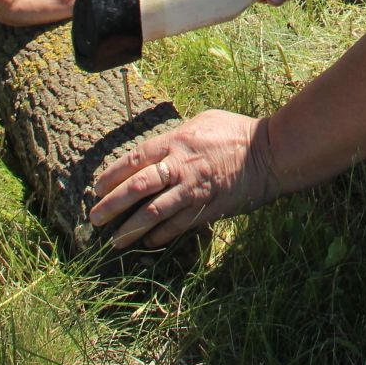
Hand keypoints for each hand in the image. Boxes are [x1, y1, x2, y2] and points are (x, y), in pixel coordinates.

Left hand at [89, 109, 279, 248]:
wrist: (270, 153)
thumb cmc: (237, 131)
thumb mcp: (203, 121)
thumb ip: (177, 136)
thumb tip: (158, 148)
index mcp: (176, 141)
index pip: (134, 159)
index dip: (111, 175)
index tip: (97, 189)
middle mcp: (180, 166)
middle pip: (137, 187)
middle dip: (112, 205)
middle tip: (95, 218)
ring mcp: (193, 190)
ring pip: (153, 212)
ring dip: (131, 228)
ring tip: (114, 241)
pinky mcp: (207, 208)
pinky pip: (178, 226)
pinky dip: (160, 236)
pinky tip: (148, 243)